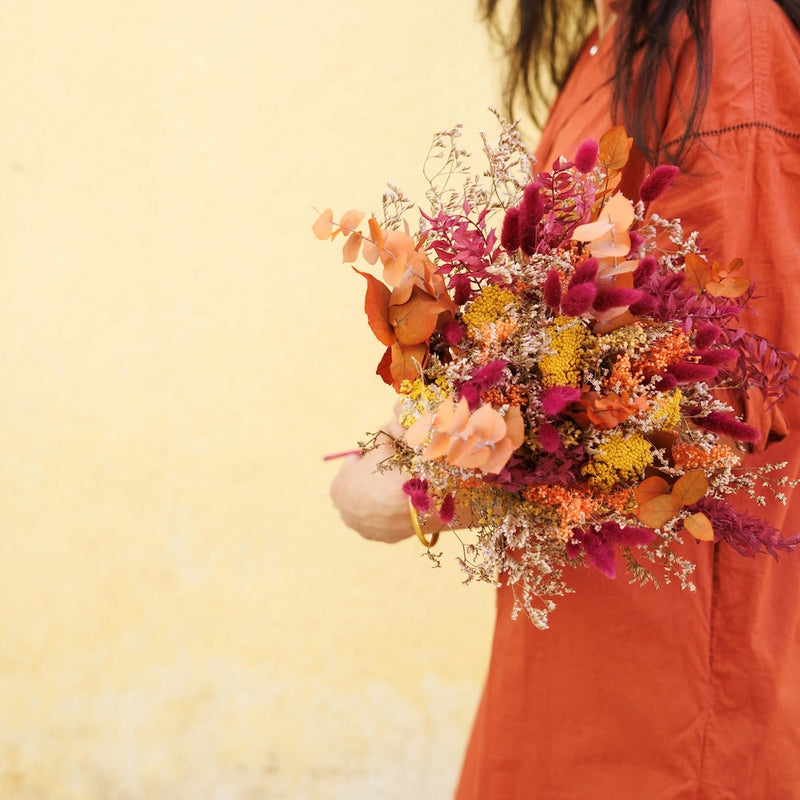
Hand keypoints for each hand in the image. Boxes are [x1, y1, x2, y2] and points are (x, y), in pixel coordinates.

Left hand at [329, 426, 414, 542]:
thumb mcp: (385, 442)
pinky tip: (408, 501)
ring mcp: (365, 529)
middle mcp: (346, 513)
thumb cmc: (392, 467)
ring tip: (402, 485)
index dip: (366, 458)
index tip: (379, 454)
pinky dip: (397, 513)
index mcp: (338, 489)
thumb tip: (389, 423)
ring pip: (374, 509)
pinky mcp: (385, 538)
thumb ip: (383, 433)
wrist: (416, 499)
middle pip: (359, 492)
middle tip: (392, 470)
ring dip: (384, 499)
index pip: (350, 468)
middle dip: (373, 481)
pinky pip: (390, 522)